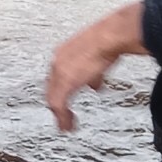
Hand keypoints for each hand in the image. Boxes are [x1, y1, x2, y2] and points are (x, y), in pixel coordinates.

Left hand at [44, 0, 145, 131]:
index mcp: (63, 53)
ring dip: (60, 114)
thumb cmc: (108, 39)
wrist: (110, 35)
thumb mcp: (98, 55)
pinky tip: (68, 126)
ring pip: (53, 98)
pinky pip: (58, 104)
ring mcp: (62, 71)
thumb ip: (93, 72)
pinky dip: (63, 118)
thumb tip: (95, 83)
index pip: (56, 77)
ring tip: (66, 124)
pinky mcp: (66, 81)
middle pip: (52, 88)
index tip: (64, 103)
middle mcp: (59, 61)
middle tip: (63, 117)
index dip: (59, 91)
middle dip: (57, 104)